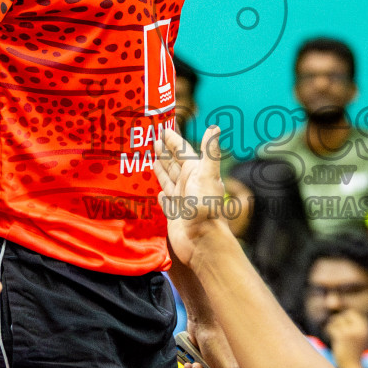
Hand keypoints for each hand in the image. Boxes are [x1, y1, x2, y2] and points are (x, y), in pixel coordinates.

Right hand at [153, 125, 227, 264]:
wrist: (202, 241)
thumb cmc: (204, 207)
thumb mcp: (206, 176)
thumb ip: (210, 152)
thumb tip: (216, 126)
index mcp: (195, 173)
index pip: (182, 151)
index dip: (173, 140)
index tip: (162, 128)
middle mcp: (188, 184)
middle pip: (174, 164)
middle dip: (165, 151)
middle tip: (153, 139)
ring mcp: (181, 200)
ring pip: (168, 180)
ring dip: (161, 169)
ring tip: (151, 158)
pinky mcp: (173, 214)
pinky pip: (165, 201)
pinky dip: (160, 195)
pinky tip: (157, 191)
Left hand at [325, 310, 367, 364]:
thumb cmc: (354, 353)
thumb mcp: (358, 338)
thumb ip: (353, 326)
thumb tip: (343, 314)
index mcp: (364, 328)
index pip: (352, 313)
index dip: (344, 317)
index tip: (341, 326)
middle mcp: (359, 328)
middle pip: (343, 315)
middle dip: (337, 321)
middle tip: (335, 329)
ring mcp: (350, 332)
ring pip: (336, 321)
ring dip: (332, 326)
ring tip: (332, 334)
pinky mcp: (342, 337)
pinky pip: (331, 328)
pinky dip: (328, 331)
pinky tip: (328, 335)